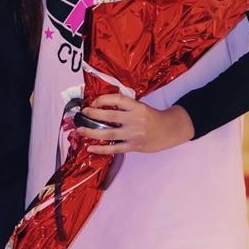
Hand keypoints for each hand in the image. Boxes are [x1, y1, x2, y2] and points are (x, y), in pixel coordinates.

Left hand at [76, 93, 194, 154]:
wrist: (168, 131)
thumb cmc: (151, 117)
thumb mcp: (140, 106)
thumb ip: (125, 106)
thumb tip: (101, 104)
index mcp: (137, 107)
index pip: (118, 99)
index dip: (103, 99)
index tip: (93, 101)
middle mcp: (135, 119)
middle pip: (110, 116)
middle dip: (93, 114)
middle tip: (82, 113)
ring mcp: (134, 135)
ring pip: (109, 134)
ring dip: (92, 132)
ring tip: (80, 130)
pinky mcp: (134, 147)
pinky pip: (115, 148)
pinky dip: (101, 149)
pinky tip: (90, 147)